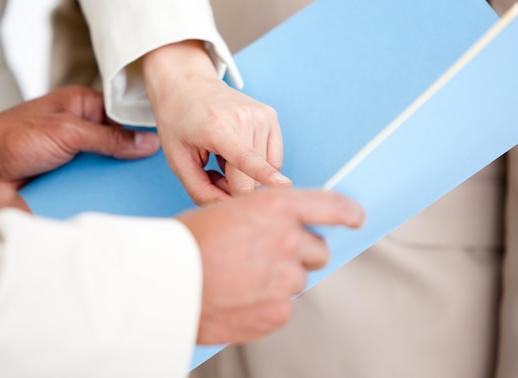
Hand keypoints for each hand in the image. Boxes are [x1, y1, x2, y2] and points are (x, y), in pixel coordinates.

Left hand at [0, 86, 159, 211]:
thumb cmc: (14, 138)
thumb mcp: (68, 131)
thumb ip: (110, 138)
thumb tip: (147, 142)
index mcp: (82, 106)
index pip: (123, 116)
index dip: (142, 128)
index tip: (166, 141)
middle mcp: (82, 131)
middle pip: (121, 144)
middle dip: (135, 157)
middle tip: (161, 169)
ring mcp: (77, 157)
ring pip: (111, 167)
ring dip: (122, 178)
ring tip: (149, 188)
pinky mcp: (71, 180)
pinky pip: (97, 186)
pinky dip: (107, 192)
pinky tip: (124, 199)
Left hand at [141, 40, 291, 204]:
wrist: (188, 84)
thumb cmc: (180, 122)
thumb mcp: (178, 161)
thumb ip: (200, 192)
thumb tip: (229, 209)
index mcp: (217, 128)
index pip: (245, 158)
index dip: (264, 175)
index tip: (284, 186)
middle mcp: (245, 118)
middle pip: (252, 179)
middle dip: (233, 187)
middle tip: (212, 173)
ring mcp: (262, 116)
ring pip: (266, 173)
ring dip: (245, 177)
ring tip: (223, 159)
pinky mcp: (272, 117)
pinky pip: (273, 160)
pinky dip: (258, 165)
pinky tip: (237, 153)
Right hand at [177, 188, 364, 343]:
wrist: (162, 282)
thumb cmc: (187, 243)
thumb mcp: (229, 211)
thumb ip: (267, 218)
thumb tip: (289, 230)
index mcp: (276, 208)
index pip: (331, 206)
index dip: (347, 212)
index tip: (354, 217)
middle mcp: (288, 240)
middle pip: (318, 249)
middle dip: (299, 253)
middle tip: (266, 256)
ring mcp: (285, 279)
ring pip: (298, 280)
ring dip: (279, 279)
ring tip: (242, 278)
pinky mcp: (277, 312)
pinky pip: (284, 307)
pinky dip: (267, 304)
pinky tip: (239, 297)